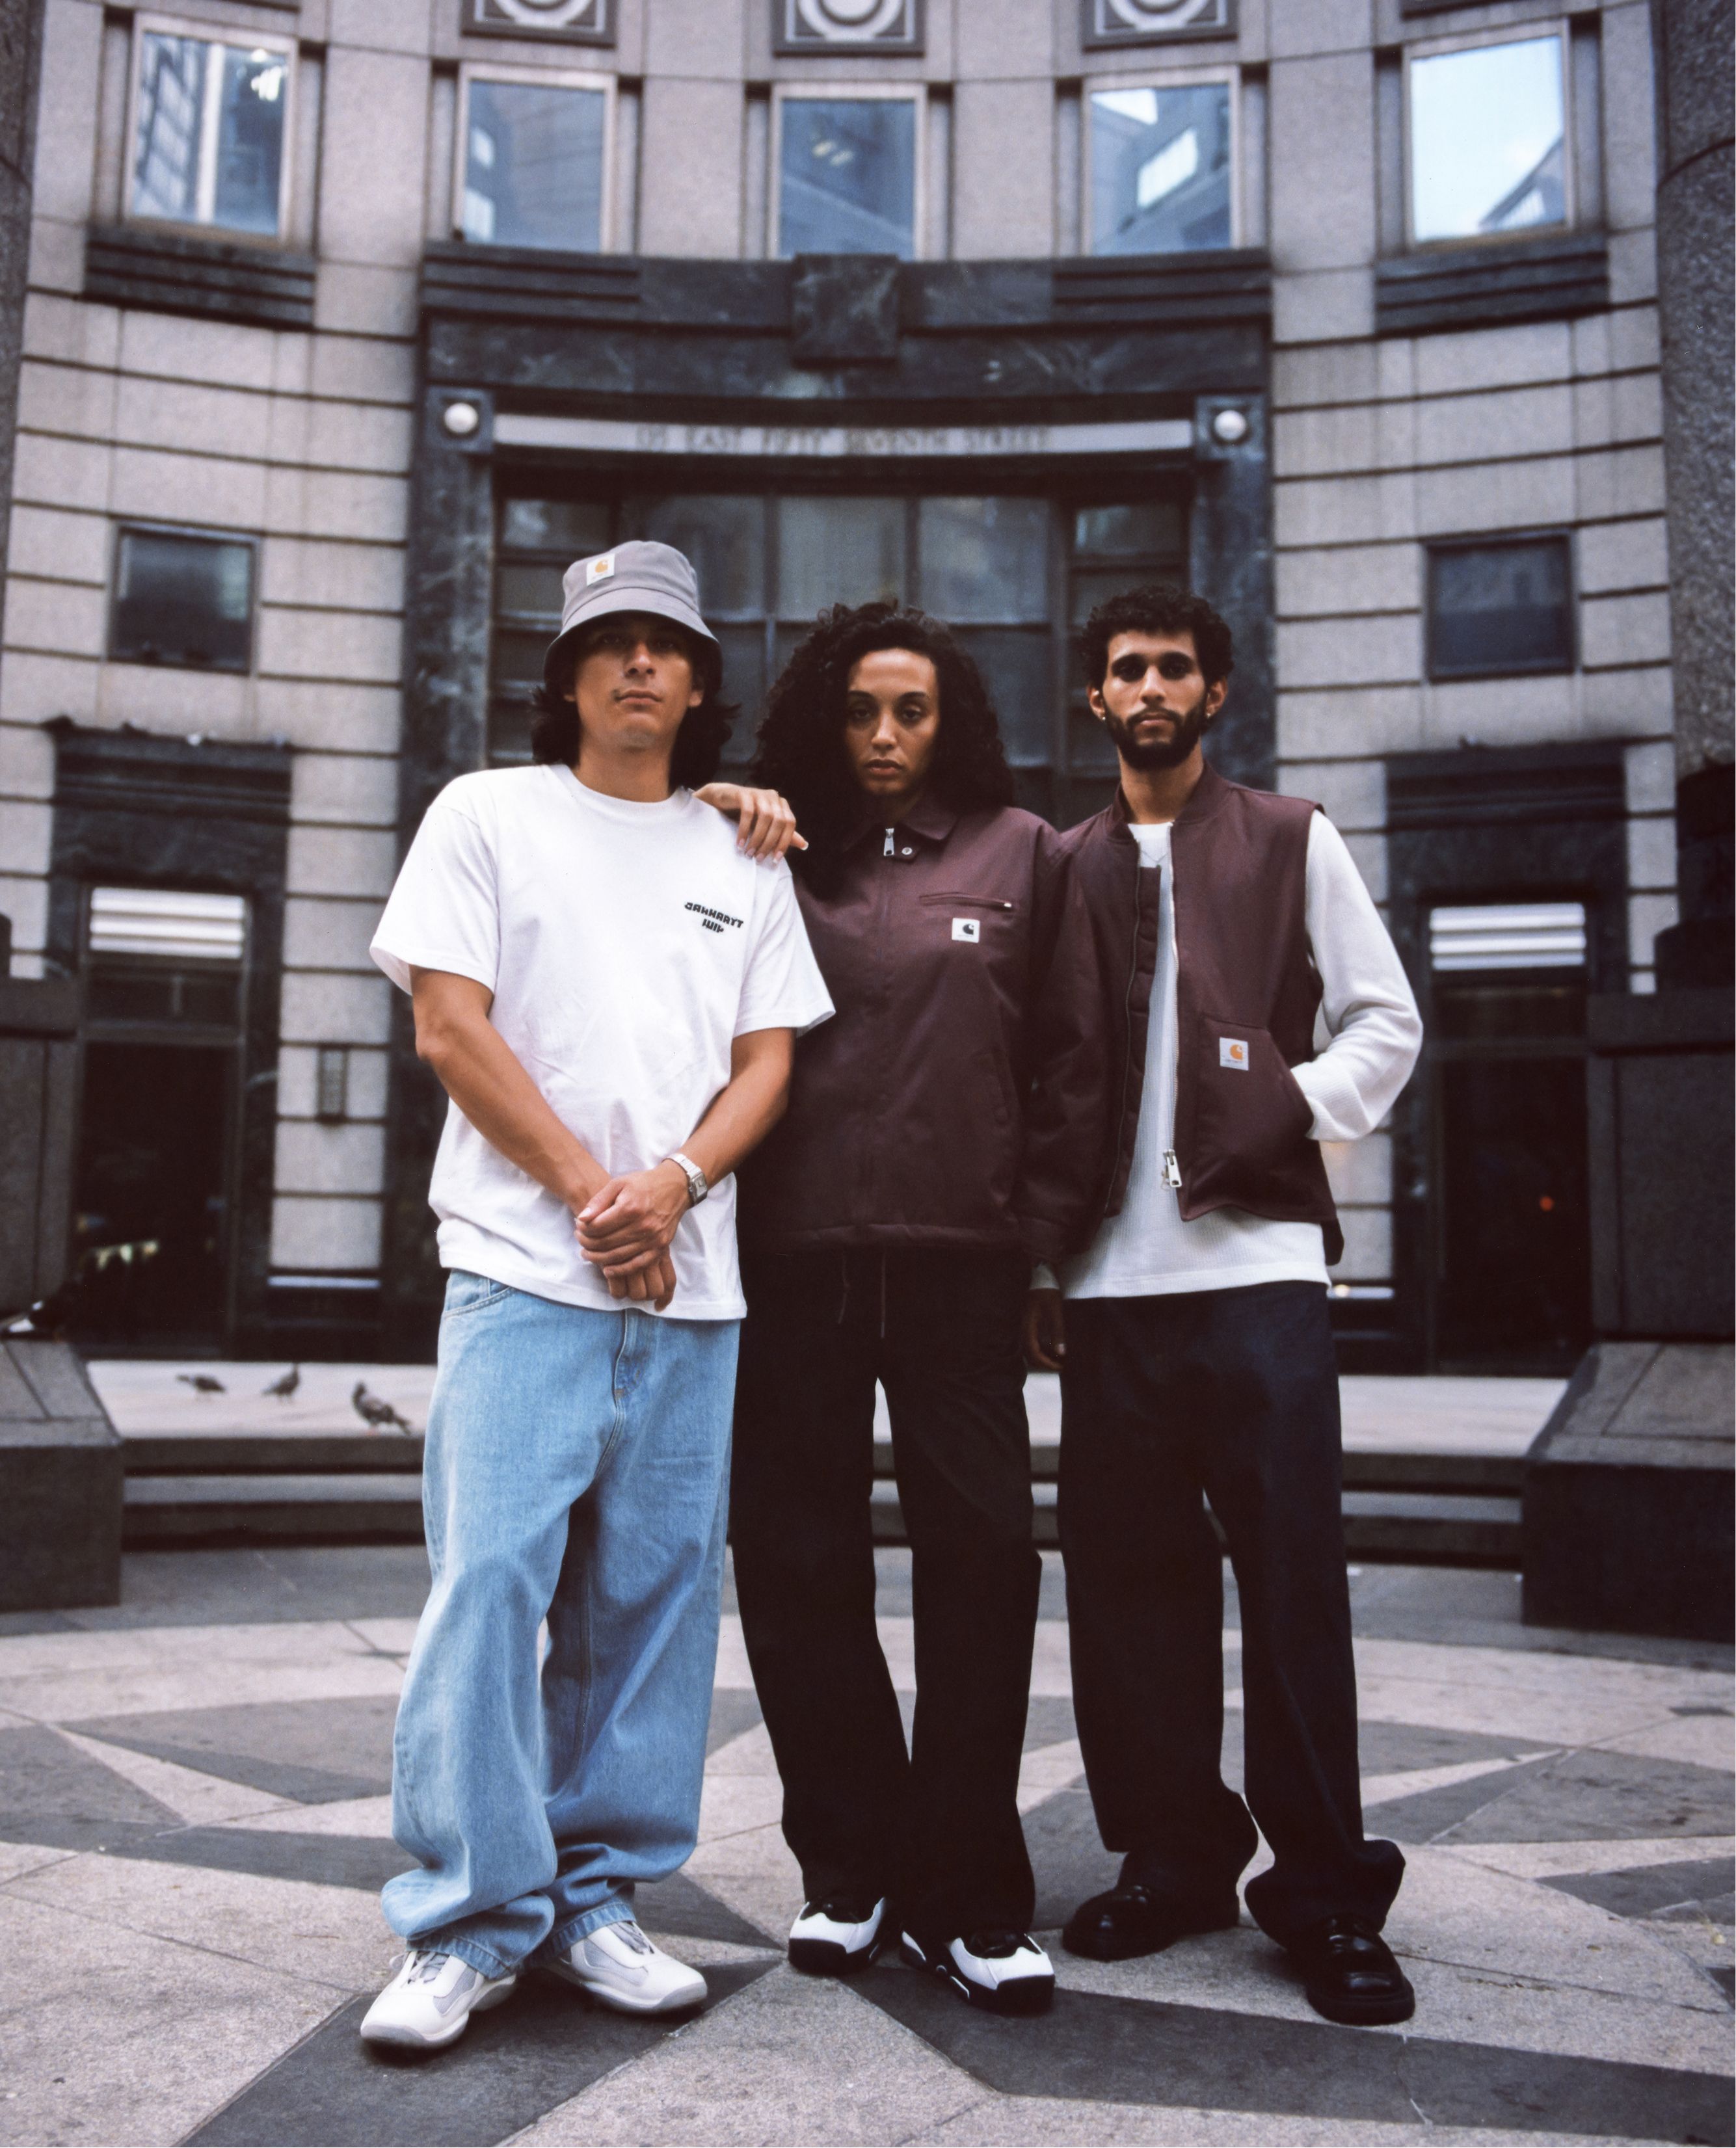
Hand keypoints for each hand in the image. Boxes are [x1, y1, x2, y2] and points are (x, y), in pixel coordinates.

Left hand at [574, 1164, 688, 1304]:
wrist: (676, 1188)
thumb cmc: (644, 1184)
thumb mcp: (619, 1183)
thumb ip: (599, 1201)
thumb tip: (582, 1219)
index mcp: (630, 1207)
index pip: (597, 1227)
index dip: (583, 1229)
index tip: (578, 1225)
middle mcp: (642, 1225)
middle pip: (605, 1243)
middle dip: (587, 1243)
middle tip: (579, 1239)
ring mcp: (653, 1239)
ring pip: (617, 1256)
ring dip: (597, 1257)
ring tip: (587, 1252)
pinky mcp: (660, 1247)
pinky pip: (637, 1264)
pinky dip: (620, 1269)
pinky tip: (607, 1269)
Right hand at [694, 782, 807, 861]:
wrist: (723, 799)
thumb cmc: (747, 815)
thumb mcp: (766, 827)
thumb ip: (783, 834)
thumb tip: (805, 845)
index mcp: (781, 805)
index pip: (790, 824)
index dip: (784, 842)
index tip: (775, 860)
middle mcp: (773, 797)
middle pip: (779, 821)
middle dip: (769, 842)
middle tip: (758, 858)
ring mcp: (759, 793)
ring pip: (765, 817)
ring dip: (757, 837)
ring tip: (748, 852)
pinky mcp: (743, 793)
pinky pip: (747, 812)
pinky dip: (744, 829)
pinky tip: (740, 843)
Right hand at [1024, 1287, 1064, 1371]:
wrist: (1040, 1278)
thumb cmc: (1047, 1293)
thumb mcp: (1055, 1312)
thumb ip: (1057, 1332)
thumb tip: (1061, 1353)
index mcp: (1028, 1328)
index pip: (1034, 1353)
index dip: (1047, 1363)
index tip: (1060, 1366)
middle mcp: (1023, 1330)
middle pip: (1030, 1355)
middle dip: (1044, 1363)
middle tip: (1059, 1365)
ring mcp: (1025, 1327)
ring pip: (1029, 1350)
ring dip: (1041, 1358)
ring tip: (1056, 1359)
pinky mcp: (1028, 1325)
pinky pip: (1031, 1343)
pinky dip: (1040, 1350)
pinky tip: (1051, 1348)